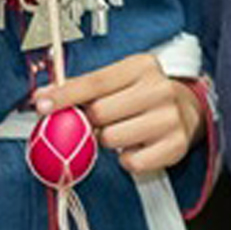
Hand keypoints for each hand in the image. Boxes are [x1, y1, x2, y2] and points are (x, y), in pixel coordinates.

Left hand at [37, 52, 202, 174]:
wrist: (189, 110)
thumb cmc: (142, 95)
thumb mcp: (119, 80)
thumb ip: (82, 87)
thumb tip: (42, 98)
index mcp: (143, 66)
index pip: (95, 82)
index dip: (65, 95)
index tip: (41, 105)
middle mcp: (161, 89)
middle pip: (99, 113)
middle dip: (90, 121)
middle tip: (97, 120)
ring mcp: (170, 118)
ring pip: (111, 139)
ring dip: (107, 140)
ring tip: (121, 131)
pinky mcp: (176, 146)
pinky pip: (130, 162)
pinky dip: (126, 159)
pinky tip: (136, 146)